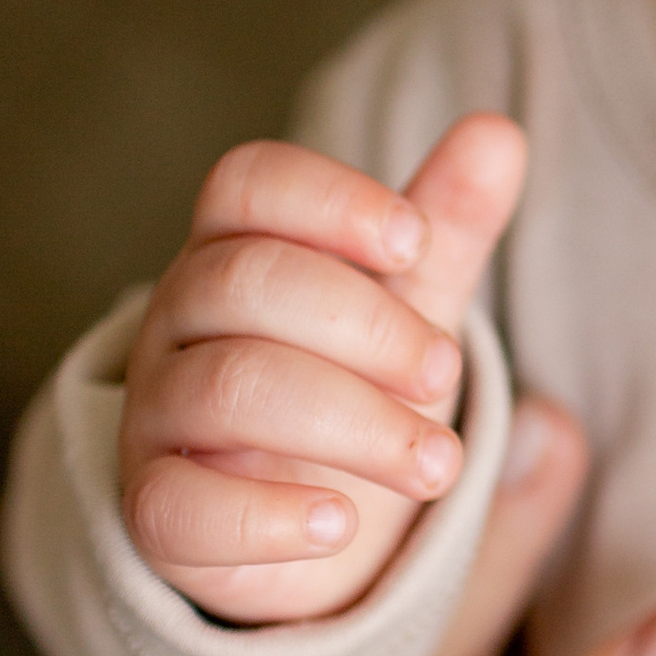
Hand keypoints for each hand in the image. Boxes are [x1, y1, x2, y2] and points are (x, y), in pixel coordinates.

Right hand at [120, 114, 528, 620]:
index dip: (331, 201)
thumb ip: (448, 224)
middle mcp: (179, 321)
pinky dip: (269, 516)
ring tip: (435, 462)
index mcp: (234, 248)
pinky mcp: (157, 513)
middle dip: (368, 326)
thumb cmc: (357, 381)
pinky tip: (342, 524)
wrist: (319, 519)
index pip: (245, 184)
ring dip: (355, 423)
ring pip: (228, 387)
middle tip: (443, 373)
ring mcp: (157, 416)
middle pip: (247, 281)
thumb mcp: (412, 300)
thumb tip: (499, 132)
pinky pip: (180, 507)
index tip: (413, 242)